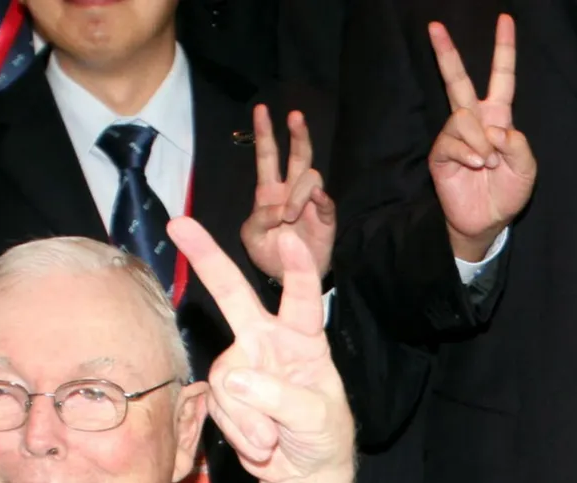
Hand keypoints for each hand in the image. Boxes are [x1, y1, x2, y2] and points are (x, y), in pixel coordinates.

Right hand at [170, 217, 353, 482]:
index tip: (288, 239)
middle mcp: (268, 342)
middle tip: (180, 223)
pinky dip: (240, 431)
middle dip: (208, 260)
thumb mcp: (316, 418)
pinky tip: (262, 443)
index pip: (301, 298)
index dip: (296, 268)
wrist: (303, 472)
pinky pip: (219, 406)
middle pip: (234, 297)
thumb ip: (280, 397)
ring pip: (226, 381)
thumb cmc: (322, 435)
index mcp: (304, 340)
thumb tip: (234, 380)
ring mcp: (243, 365)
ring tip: (274, 439)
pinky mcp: (225, 393)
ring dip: (249, 419)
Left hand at [240, 105, 335, 280]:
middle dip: (297, 134)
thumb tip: (280, 209)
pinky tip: (314, 202)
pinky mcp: (326, 216)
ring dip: (298, 193)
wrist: (290, 279)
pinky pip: (326, 200)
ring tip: (290, 216)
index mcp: (268, 192)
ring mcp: (311, 202)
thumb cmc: (269, 254)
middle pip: (298, 155)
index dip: (265, 133)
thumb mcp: (250, 237)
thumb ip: (258, 220)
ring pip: (310, 177)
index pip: (267, 156)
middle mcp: (291, 191)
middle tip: (294, 116)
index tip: (261, 109)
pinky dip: (319, 199)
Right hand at [428, 14, 535, 261]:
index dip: (504, 49)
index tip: (506, 20)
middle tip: (434, 26)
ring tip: (487, 164)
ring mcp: (455, 136)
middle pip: (458, 80)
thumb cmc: (507, 192)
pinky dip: (468, 154)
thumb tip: (494, 129)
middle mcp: (474, 121)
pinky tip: (475, 167)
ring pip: (462, 117)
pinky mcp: (441, 153)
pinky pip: (453, 141)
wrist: (487, 220)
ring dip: (480, 142)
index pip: (502, 77)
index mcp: (498, 117)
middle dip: (446, 53)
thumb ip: (518, 145)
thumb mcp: (527, 169)